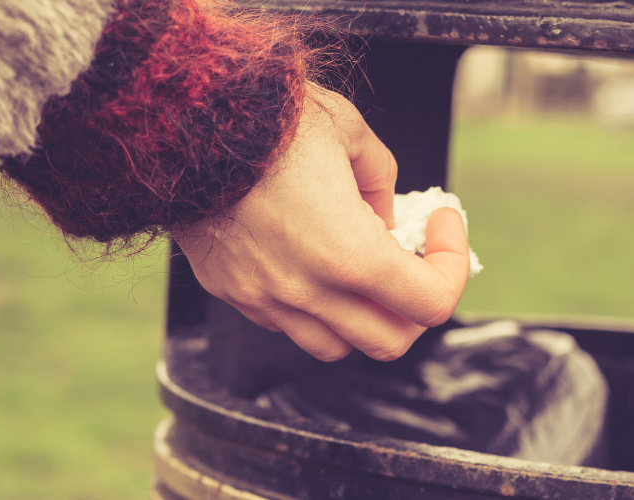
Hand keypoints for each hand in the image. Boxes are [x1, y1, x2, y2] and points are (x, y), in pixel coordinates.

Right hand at [174, 86, 470, 361]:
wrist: (180, 121)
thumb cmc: (268, 118)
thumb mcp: (348, 130)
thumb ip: (380, 180)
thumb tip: (384, 217)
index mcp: (351, 255)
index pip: (432, 303)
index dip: (453, 263)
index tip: (442, 222)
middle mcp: (308, 291)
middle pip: (389, 340)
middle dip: (412, 305)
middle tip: (412, 258)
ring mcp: (265, 299)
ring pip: (335, 345)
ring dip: (361, 315)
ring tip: (360, 268)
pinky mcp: (232, 292)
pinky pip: (287, 323)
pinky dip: (313, 306)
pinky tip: (309, 258)